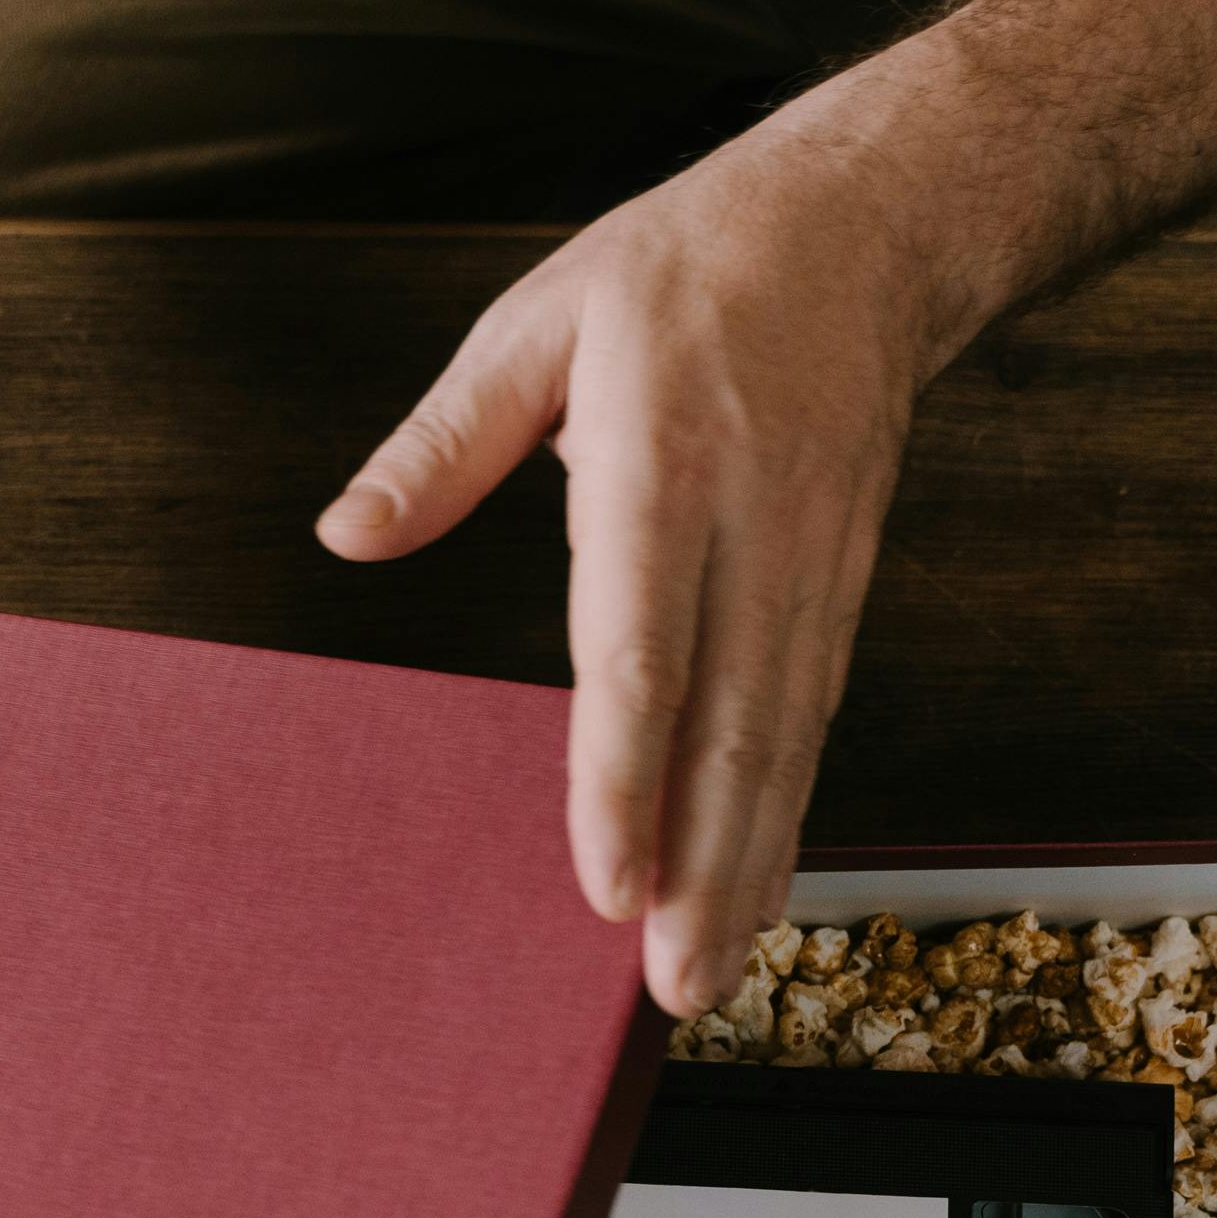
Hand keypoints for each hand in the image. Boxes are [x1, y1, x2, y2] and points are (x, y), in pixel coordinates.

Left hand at [316, 139, 943, 1014]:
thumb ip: (443, 442)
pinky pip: (810, 725)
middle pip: (730, 728)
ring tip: (706, 976)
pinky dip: (784, 820)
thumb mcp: (540, 320)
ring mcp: (808, 569)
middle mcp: (749, 530)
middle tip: (670, 987)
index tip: (605, 881)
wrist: (869, 230)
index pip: (642, 647)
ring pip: (782, 744)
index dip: (626, 775)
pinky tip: (757, 898)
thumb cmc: (685, 272)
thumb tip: (347, 535)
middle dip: (702, 869)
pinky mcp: (838, 591)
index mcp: (662, 460)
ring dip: (748, 869)